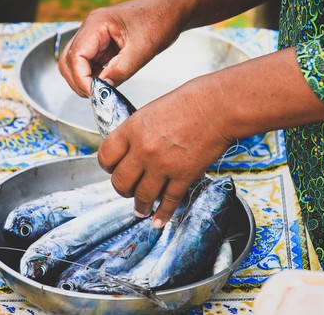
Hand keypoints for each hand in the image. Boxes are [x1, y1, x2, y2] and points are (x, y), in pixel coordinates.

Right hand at [58, 0, 192, 96]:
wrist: (171, 10)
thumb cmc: (159, 20)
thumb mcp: (141, 51)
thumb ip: (119, 72)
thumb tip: (102, 91)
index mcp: (96, 24)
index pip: (75, 57)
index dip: (82, 79)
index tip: (95, 94)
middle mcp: (90, 29)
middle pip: (69, 61)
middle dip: (79, 82)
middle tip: (97, 95)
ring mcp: (94, 36)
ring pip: (76, 64)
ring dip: (85, 80)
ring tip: (103, 90)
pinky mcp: (102, 44)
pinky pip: (89, 63)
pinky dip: (94, 76)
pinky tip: (107, 83)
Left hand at [97, 76, 232, 227]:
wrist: (218, 106)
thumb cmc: (189, 103)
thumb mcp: (150, 112)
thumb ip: (137, 133)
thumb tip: (131, 151)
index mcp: (132, 130)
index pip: (106, 157)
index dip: (108, 167)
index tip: (113, 170)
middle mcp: (143, 150)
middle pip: (120, 182)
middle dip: (122, 189)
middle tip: (127, 191)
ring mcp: (163, 165)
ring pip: (142, 196)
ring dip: (140, 206)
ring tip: (141, 209)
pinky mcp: (183, 176)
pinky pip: (168, 202)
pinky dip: (163, 214)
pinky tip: (159, 220)